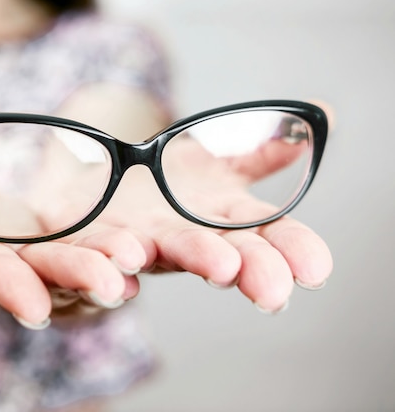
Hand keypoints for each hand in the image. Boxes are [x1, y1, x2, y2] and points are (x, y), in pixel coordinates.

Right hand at [0, 134, 155, 328]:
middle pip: (43, 275)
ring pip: (77, 270)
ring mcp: (38, 264)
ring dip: (109, 270)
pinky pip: (93, 257)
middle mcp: (5, 267)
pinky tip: (148, 253)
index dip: (6, 287)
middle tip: (113, 284)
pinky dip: (119, 259)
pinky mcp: (61, 252)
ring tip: (140, 259)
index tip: (32, 306)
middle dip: (76, 279)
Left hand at [67, 135, 331, 312]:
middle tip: (275, 292)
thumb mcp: (213, 167)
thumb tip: (314, 119)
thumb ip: (257, 153)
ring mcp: (139, 240)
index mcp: (217, 218)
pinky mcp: (94, 241)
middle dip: (253, 268)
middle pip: (226, 252)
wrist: (93, 199)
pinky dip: (110, 260)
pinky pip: (98, 252)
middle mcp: (184, 236)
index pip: (266, 235)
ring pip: (169, 250)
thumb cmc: (161, 193)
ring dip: (197, 257)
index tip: (318, 270)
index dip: (292, 249)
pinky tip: (123, 268)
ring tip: (222, 268)